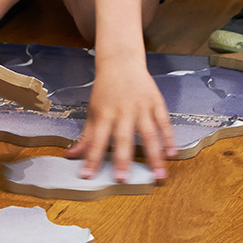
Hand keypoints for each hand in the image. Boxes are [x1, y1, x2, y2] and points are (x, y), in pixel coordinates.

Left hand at [64, 60, 176, 180]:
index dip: (91, 159)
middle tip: (122, 179)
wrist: (121, 62)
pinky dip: (169, 138)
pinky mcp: (156, 102)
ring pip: (149, 134)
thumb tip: (71, 156)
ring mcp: (141, 107)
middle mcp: (123, 111)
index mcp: (104, 114)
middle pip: (123, 138)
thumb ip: (86, 136)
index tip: (87, 176)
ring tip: (158, 175)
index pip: (95, 140)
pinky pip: (164, 123)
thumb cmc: (105, 90)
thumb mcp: (93, 110)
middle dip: (122, 160)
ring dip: (154, 156)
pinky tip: (172, 154)